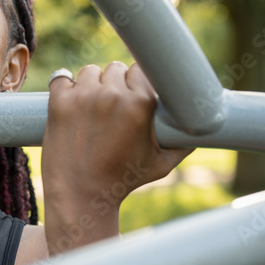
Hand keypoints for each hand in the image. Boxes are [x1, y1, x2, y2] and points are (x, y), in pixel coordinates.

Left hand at [41, 62, 192, 222]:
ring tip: (92, 105)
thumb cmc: (122, 181)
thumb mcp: (161, 164)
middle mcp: (111, 95)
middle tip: (112, 104)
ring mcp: (82, 97)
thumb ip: (184, 142)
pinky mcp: (58, 103)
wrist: (80, 196)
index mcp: (141, 104)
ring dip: (91, 83)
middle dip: (116, 83)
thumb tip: (206, 128)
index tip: (134, 91)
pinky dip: (64, 87)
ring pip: (90, 71)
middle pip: (116, 68)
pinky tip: (70, 100)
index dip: (138, 81)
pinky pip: (62, 78)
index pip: (142, 69)